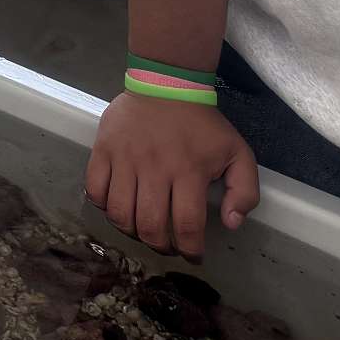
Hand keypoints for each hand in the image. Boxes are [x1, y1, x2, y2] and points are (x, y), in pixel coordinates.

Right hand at [85, 92, 260, 261]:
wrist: (166, 84)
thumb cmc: (202, 124)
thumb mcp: (238, 153)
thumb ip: (245, 191)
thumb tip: (231, 223)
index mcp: (189, 172)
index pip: (187, 226)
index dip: (190, 250)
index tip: (193, 255)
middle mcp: (155, 168)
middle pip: (150, 226)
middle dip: (160, 246)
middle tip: (167, 245)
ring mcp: (125, 159)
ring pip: (120, 213)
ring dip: (131, 231)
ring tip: (142, 229)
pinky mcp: (103, 149)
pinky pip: (95, 189)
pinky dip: (104, 206)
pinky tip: (118, 206)